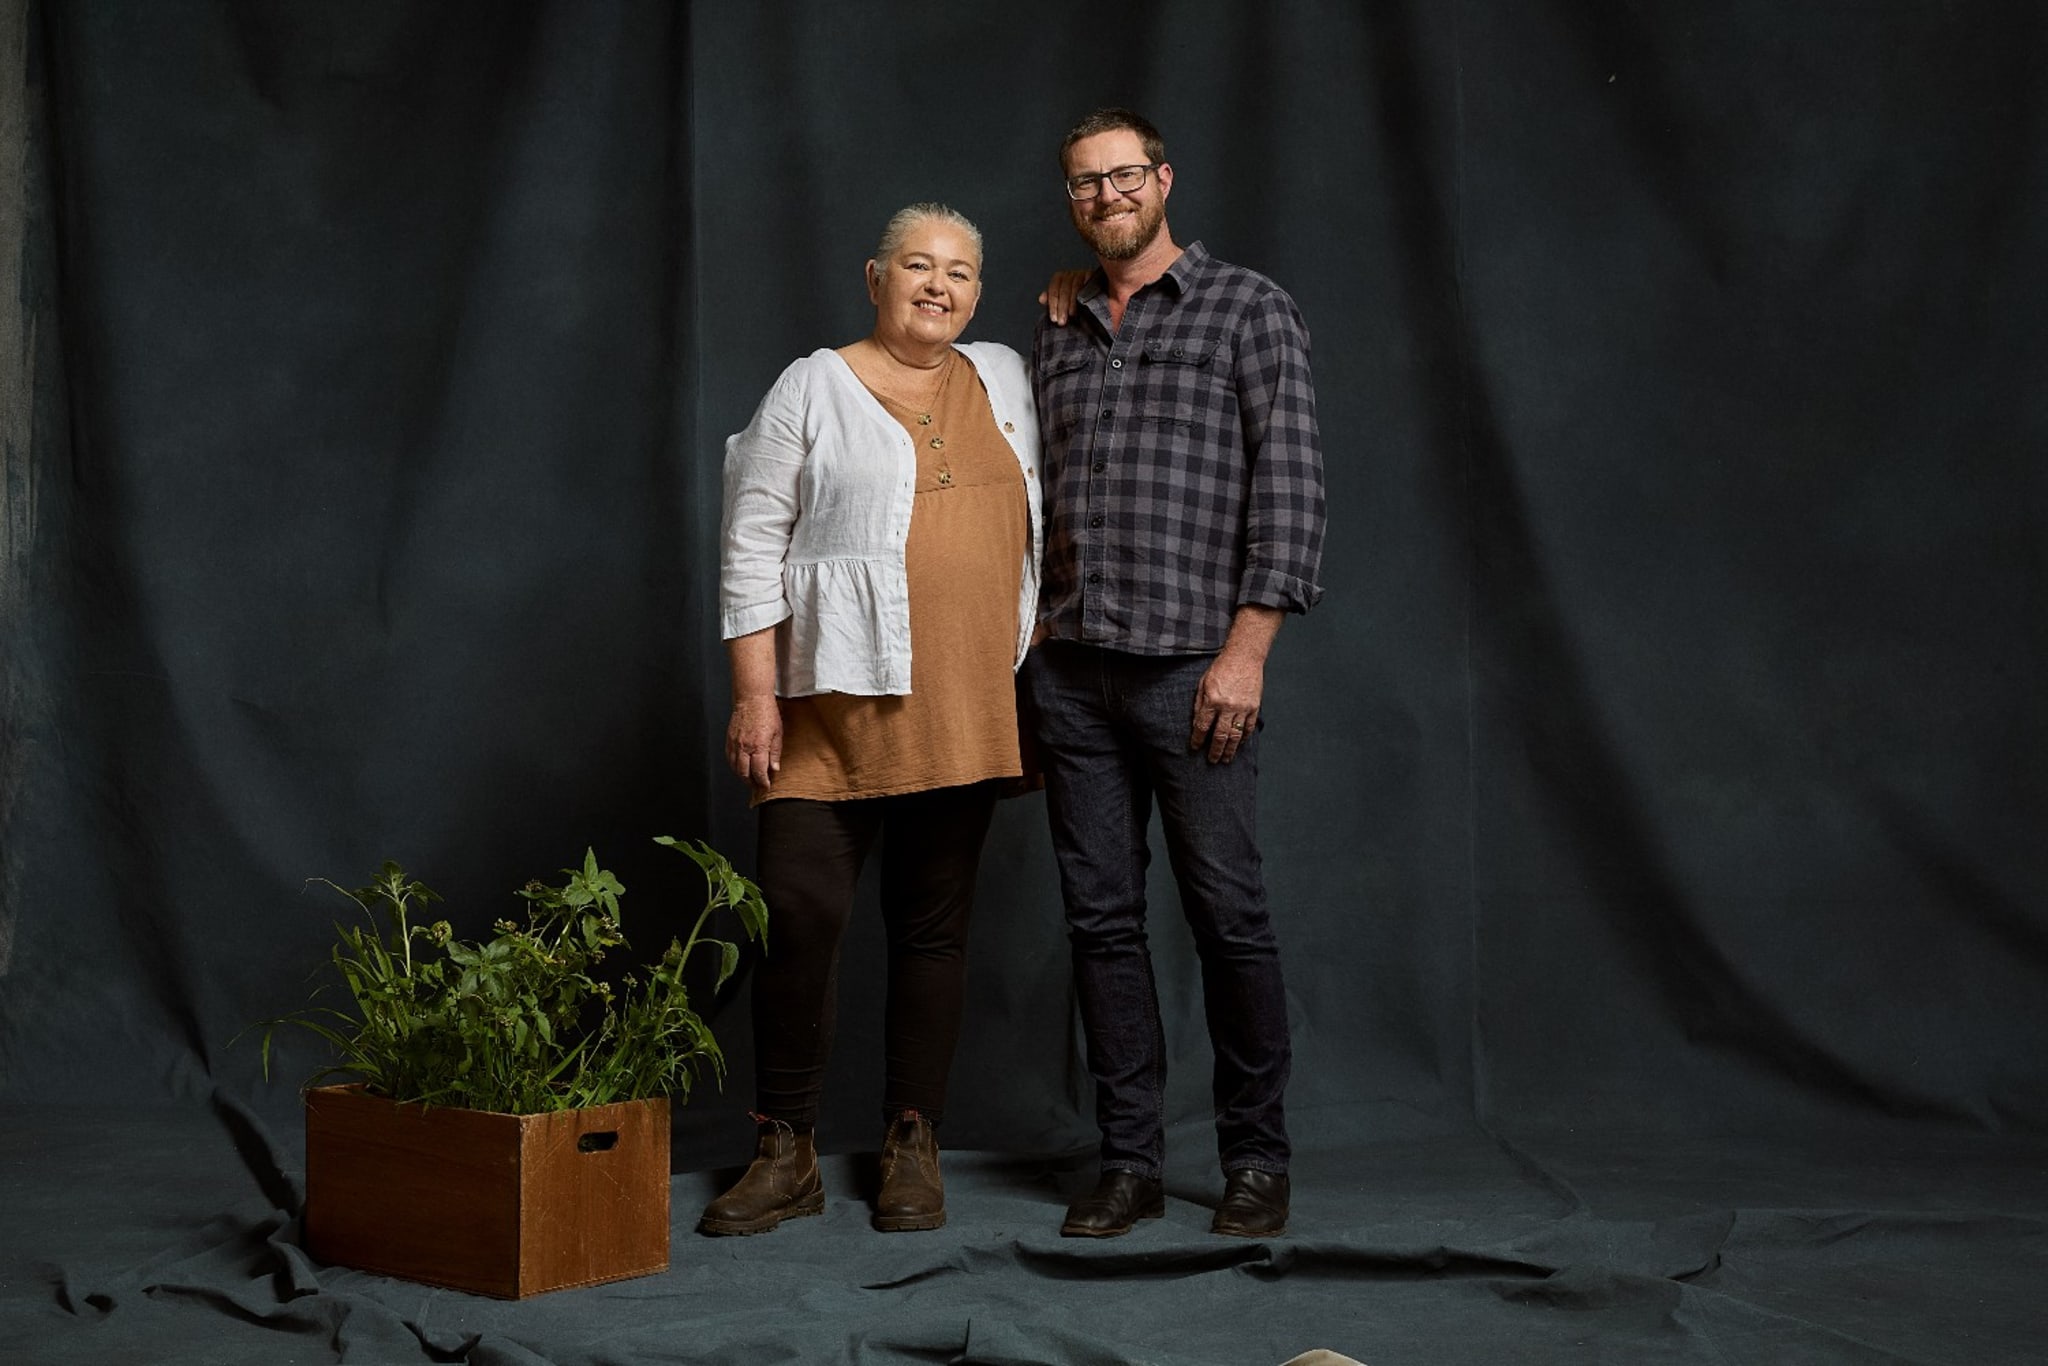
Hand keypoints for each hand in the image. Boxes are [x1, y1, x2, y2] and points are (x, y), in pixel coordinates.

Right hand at [726, 697, 782, 791]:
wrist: (752, 699)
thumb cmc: (767, 712)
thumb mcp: (778, 734)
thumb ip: (775, 753)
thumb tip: (774, 768)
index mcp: (759, 746)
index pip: (759, 771)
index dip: (762, 781)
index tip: (766, 785)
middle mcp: (745, 747)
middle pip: (744, 773)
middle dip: (751, 782)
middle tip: (757, 786)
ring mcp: (735, 743)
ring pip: (735, 767)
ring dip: (741, 776)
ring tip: (749, 779)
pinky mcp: (729, 739)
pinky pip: (729, 758)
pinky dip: (734, 766)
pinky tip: (739, 768)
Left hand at [1036, 269, 1090, 325]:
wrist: (1092, 296)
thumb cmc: (1073, 299)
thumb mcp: (1060, 300)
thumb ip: (1051, 299)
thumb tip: (1041, 299)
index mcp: (1059, 277)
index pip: (1053, 290)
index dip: (1053, 305)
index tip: (1054, 319)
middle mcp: (1069, 274)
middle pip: (1064, 290)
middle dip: (1062, 307)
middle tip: (1062, 321)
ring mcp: (1081, 274)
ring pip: (1075, 287)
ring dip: (1072, 303)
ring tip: (1072, 315)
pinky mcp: (1092, 276)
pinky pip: (1088, 284)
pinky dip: (1085, 294)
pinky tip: (1084, 305)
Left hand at [1189, 649, 1264, 764]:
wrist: (1244, 657)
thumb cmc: (1221, 668)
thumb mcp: (1203, 684)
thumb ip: (1199, 704)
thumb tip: (1196, 723)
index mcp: (1212, 700)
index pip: (1202, 726)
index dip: (1198, 739)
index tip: (1195, 747)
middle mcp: (1228, 707)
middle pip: (1220, 735)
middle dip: (1215, 750)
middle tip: (1212, 760)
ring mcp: (1243, 708)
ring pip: (1235, 735)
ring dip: (1230, 749)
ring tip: (1226, 759)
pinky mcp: (1254, 707)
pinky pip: (1249, 727)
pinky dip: (1244, 738)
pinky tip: (1239, 745)